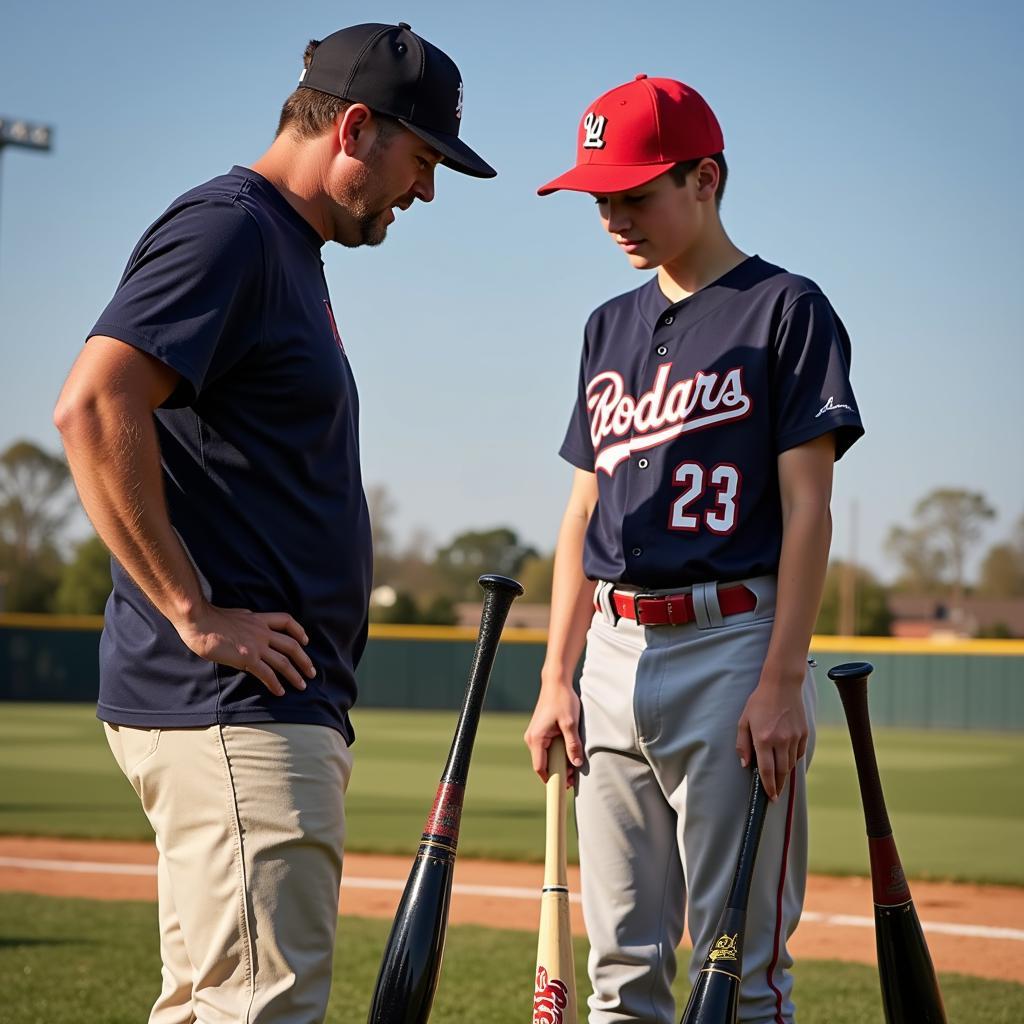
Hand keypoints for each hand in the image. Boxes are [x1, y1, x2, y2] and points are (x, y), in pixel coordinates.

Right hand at [174, 602, 315, 696]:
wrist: (199, 621)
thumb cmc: (210, 619)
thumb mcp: (236, 616)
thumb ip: (247, 622)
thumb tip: (249, 625)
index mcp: (259, 619)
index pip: (287, 621)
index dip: (299, 631)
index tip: (305, 641)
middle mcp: (262, 631)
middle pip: (292, 645)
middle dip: (304, 660)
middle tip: (311, 672)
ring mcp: (256, 645)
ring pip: (283, 661)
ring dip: (295, 675)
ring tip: (302, 686)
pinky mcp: (247, 658)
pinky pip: (267, 673)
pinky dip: (275, 684)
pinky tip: (280, 692)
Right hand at [523, 677, 582, 785]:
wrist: (556, 682)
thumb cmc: (562, 700)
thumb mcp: (570, 723)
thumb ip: (573, 745)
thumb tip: (576, 764)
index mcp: (536, 739)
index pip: (540, 768)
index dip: (551, 780)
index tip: (563, 787)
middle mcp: (532, 739)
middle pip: (543, 764)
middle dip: (558, 771)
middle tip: (575, 774)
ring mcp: (535, 735)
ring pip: (546, 756)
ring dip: (559, 761)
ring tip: (574, 761)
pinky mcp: (540, 731)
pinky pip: (547, 748)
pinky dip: (557, 753)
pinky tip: (569, 750)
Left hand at [736, 669, 807, 800]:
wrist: (782, 684)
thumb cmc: (760, 701)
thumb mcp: (744, 721)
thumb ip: (743, 744)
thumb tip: (746, 764)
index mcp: (764, 739)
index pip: (767, 771)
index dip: (768, 787)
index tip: (770, 797)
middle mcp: (781, 740)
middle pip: (781, 772)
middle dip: (778, 786)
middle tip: (775, 794)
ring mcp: (794, 737)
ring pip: (790, 764)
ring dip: (784, 774)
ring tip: (778, 779)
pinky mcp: (804, 733)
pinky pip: (798, 753)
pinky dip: (792, 760)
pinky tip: (786, 760)